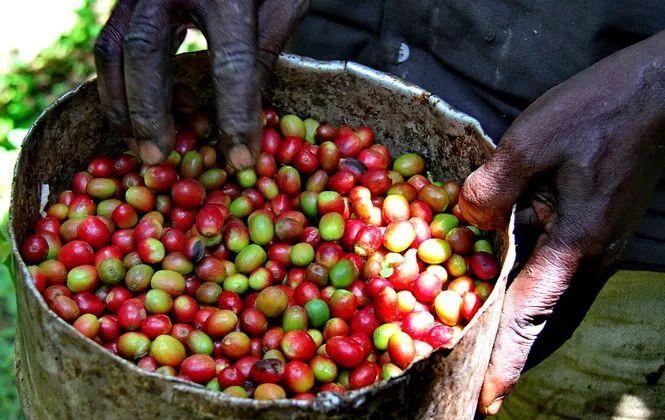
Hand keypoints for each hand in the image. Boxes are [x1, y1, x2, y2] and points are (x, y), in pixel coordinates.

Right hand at [94, 0, 307, 166]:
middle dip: (150, 112)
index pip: (232, 64)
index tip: (242, 160)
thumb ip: (266, 49)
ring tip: (136, 142)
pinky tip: (132, 108)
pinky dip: (116, 81)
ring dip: (120, 101)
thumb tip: (249, 112)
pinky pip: (110, 38)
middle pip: (146, 53)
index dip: (237, 117)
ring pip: (113, 45)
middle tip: (157, 158)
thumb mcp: (284, 1)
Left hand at [459, 32, 664, 414]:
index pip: (531, 316)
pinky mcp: (598, 232)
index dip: (505, 358)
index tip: (487, 397)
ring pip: (558, 307)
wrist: (659, 93)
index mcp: (575, 244)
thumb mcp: (530, 141)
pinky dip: (537, 300)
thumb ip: (491, 186)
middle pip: (546, 324)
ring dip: (525, 332)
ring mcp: (599, 248)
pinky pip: (564, 282)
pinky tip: (514, 296)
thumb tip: (465, 216)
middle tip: (480, 382)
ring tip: (491, 351)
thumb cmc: (599, 111)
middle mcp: (591, 258)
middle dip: (513, 355)